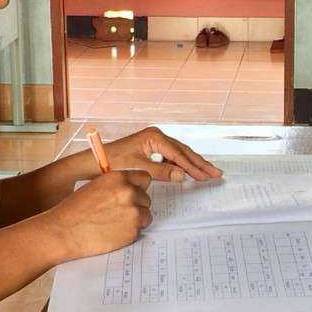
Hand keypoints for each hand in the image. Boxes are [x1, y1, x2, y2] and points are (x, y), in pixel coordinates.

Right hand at [49, 170, 152, 259]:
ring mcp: (133, 213)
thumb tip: (130, 188)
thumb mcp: (95, 187)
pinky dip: (129, 234)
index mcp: (119, 178)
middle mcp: (129, 192)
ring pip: (146, 216)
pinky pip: (138, 231)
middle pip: (146, 199)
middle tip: (120, 213)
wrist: (63, 231)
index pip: (144, 178)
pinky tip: (112, 233)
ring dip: (135, 220)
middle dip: (137, 206)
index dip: (139, 188)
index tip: (134, 194)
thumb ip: (115, 186)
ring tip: (115, 224)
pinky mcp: (132, 232)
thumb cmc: (74, 210)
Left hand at [104, 126, 222, 182]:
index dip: (193, 167)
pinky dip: (181, 165)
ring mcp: (154, 141)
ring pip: (179, 153)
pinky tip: (189, 172)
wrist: (95, 161)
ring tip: (207, 173)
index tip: (206, 176)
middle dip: (200, 163)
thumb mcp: (139, 168)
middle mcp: (156, 136)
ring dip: (193, 164)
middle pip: (183, 151)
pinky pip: (171, 156)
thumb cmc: (113, 162)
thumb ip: (162, 172)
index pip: (179, 154)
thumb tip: (182, 175)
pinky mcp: (151, 148)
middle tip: (215, 173)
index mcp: (154, 137)